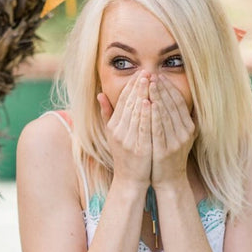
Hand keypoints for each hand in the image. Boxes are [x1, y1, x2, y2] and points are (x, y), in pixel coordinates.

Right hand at [97, 72, 151, 188]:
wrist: (130, 179)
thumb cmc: (125, 155)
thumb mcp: (113, 134)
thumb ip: (107, 114)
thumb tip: (100, 94)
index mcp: (113, 126)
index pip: (121, 101)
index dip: (130, 86)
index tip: (139, 73)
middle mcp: (118, 132)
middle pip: (128, 104)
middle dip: (138, 86)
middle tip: (146, 71)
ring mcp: (128, 140)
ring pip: (135, 113)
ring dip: (143, 95)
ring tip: (149, 81)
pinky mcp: (139, 149)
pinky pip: (143, 128)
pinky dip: (146, 114)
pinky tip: (150, 102)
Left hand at [149, 75, 196, 189]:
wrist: (170, 180)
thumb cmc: (172, 155)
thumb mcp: (182, 136)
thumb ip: (184, 118)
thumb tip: (185, 100)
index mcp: (189, 127)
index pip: (179, 102)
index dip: (170, 88)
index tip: (160, 76)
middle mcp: (184, 132)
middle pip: (172, 105)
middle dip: (162, 88)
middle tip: (152, 75)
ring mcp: (175, 142)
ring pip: (166, 114)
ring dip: (157, 97)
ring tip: (148, 84)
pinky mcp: (165, 150)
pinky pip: (158, 129)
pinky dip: (153, 115)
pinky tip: (147, 104)